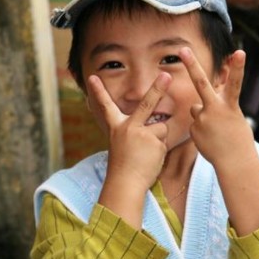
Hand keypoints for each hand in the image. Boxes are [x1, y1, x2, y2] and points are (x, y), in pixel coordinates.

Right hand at [87, 72, 171, 192]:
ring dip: (158, 140)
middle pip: (146, 104)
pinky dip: (160, 149)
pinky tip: (150, 159)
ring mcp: (142, 134)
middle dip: (157, 88)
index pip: (106, 106)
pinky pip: (165, 140)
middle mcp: (128, 127)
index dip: (98, 91)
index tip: (92, 77)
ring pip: (161, 128)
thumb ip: (135, 131)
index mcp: (117, 127)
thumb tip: (156, 124)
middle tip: (166, 75)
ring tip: (146, 154)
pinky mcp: (154, 142)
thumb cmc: (124, 166)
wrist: (125, 183)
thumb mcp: (123, 144)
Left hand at [178, 47, 254, 168]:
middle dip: (192, 64)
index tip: (240, 52)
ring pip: (196, 109)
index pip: (235, 83)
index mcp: (230, 106)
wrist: (234, 162)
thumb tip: (197, 104)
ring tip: (214, 131)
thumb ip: (218, 106)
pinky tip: (209, 139)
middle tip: (183, 49)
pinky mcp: (194, 129)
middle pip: (201, 83)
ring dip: (203, 116)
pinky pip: (195, 123)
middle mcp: (215, 110)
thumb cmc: (238, 139)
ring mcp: (202, 119)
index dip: (238, 67)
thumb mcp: (234, 118)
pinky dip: (200, 129)